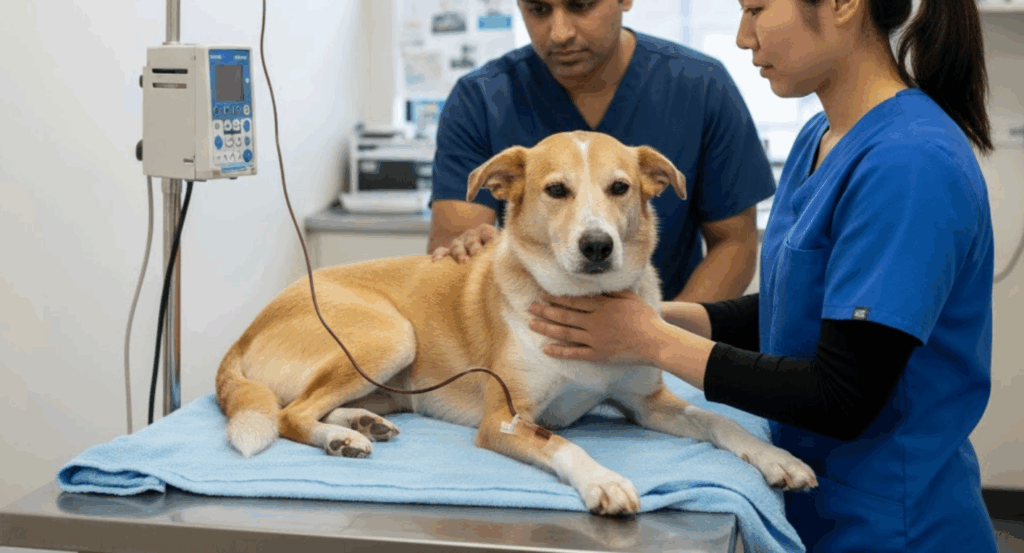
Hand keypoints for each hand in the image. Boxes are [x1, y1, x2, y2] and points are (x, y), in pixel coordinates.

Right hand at [430, 223, 500, 262]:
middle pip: (472, 240)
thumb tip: (507, 262)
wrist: (477, 261)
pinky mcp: (448, 251)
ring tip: (463, 261)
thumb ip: (500, 252)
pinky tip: (437, 260)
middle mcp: (471, 236)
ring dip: (460, 253)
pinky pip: (441, 251)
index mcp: (485, 232)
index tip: (495, 245)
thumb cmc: (492, 256)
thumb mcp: (498, 251)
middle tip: (478, 254)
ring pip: (457, 246)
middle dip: (475, 247)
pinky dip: (439, 254)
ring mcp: (458, 243)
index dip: (491, 239)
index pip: (488, 234)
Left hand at [527, 290, 669, 365]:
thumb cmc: (645, 317)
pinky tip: (545, 349)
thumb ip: (610, 290)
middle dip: (544, 310)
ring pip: (565, 332)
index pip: (573, 300)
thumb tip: (595, 283)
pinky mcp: (598, 355)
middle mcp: (594, 321)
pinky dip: (559, 351)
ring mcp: (595, 339)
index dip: (555, 297)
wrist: (656, 341)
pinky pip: (574, 353)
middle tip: (529, 307)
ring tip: (532, 324)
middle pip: (564, 315)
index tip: (541, 294)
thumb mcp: (629, 296)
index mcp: (602, 306)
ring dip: (546, 328)